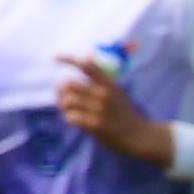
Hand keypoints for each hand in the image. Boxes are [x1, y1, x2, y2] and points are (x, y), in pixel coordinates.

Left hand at [55, 52, 173, 167]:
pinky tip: (76, 121)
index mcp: (108, 83)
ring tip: (69, 111)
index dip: (68, 59)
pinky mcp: (96, 125)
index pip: (86, 65)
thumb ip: (99, 81)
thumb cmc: (123, 114)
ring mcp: (99, 109)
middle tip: (63, 98)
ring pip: (68, 101)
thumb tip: (72, 74)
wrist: (138, 135)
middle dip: (61, 91)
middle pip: (69, 84)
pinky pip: (71, 117)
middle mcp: (103, 93)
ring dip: (64, 106)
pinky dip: (70, 118)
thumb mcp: (116, 92)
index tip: (54, 58)